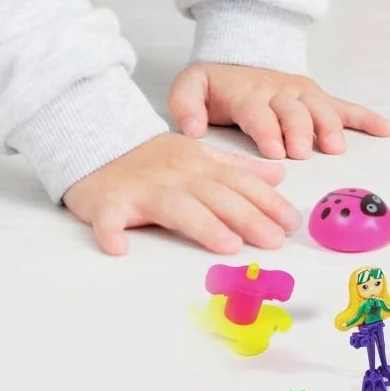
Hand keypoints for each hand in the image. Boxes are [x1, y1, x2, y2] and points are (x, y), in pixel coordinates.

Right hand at [62, 132, 300, 255]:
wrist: (98, 142)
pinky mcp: (107, 203)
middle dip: (247, 217)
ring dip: (201, 225)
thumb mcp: (199, 154)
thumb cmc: (152, 158)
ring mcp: (141, 189)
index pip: (238, 182)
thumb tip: (279, 175)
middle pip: (215, 196)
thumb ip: (238, 167)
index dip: (267, 202)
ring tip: (226, 244)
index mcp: (198, 164)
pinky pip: (108, 219)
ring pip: (174, 206)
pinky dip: (110, 232)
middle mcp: (175, 175)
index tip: (291, 222)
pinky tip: (118, 248)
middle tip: (273, 240)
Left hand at [167, 63, 389, 160]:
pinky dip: (365, 117)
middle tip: (303, 152)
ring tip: (336, 147)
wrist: (239, 57)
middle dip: (299, 131)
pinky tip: (385, 129)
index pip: (257, 112)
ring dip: (329, 126)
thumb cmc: (216, 86)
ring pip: (319, 107)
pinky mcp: (316, 97)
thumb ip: (185, 104)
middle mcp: (277, 91)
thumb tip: (191, 129)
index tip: (275, 152)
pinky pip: (344, 106)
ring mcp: (300, 93)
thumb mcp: (190, 86)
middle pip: (293, 111)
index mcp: (247, 93)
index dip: (267, 131)